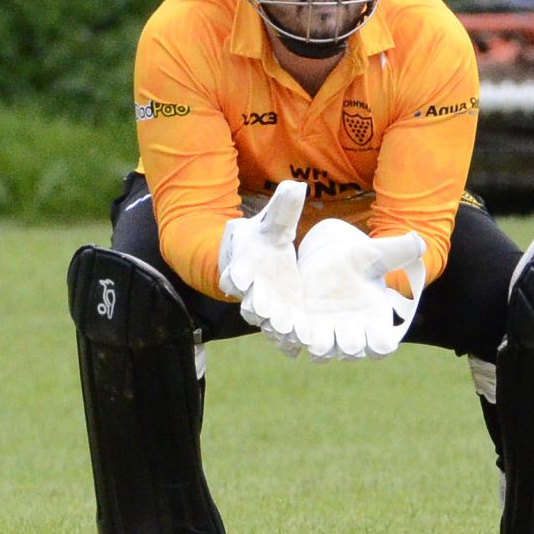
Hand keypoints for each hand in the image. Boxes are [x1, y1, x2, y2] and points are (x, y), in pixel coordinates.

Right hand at [218, 180, 306, 351]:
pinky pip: (280, 333)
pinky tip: (298, 348)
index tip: (242, 279)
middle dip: (257, 306)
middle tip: (264, 311)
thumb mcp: (271, 223)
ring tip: (289, 332)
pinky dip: (287, 341)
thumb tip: (296, 184)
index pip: (235, 273)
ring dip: (275, 327)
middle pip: (249, 301)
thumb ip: (283, 209)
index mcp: (242, 265)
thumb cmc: (261, 240)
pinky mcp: (280, 319)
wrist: (257, 262)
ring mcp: (264, 308)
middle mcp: (249, 291)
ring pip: (265, 321)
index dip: (237, 276)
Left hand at [293, 219, 425, 360]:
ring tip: (316, 329)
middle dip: (348, 341)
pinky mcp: (307, 326)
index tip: (370, 324)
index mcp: (376, 317)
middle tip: (343, 322)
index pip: (382, 346)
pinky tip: (298, 326)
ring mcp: (329, 331)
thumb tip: (419, 242)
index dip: (379, 344)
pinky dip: (300, 339)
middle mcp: (354, 330)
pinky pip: (303, 344)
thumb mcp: (376, 252)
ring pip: (325, 353)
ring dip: (321, 344)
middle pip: (352, 351)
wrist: (328, 257)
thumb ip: (399, 249)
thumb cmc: (358, 257)